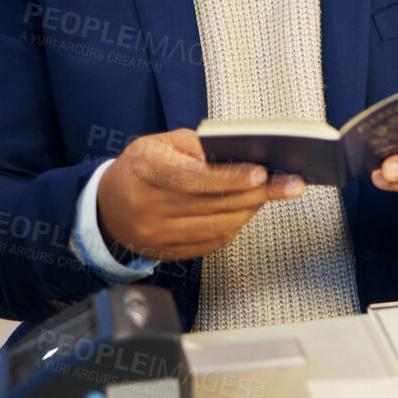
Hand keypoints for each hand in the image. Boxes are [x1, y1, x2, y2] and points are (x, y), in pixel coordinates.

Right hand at [96, 128, 304, 260]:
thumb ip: (197, 145)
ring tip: (272, 192)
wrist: (106, 206)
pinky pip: (212, 242)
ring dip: (251, 209)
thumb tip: (239, 154)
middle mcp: (149, 208)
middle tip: (290, 183)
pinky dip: (235, 225)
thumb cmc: (140, 167)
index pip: (193, 180)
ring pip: (218, 226)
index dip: (230, 178)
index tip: (261, 174)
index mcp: (145, 173)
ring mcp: (157, 236)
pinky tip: (247, 209)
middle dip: (258, 193)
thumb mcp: (160, 143)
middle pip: (212, 205)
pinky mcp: (167, 253)